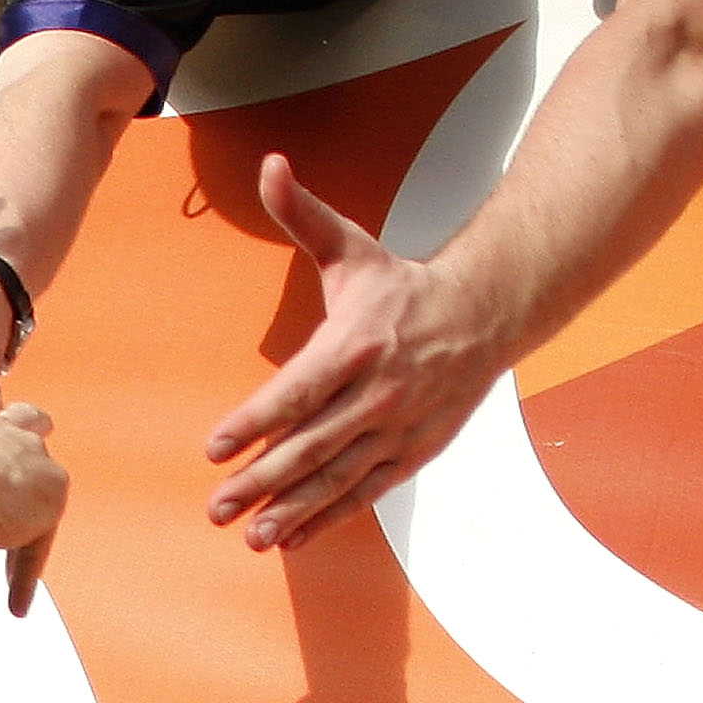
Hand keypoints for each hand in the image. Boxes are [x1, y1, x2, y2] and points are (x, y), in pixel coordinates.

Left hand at [203, 155, 505, 551]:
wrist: (487, 313)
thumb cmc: (403, 285)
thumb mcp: (351, 247)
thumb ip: (302, 213)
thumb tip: (270, 164)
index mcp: (354, 345)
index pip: (294, 392)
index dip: (253, 422)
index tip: (215, 447)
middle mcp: (377, 393)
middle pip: (310, 445)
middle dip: (260, 481)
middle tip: (216, 507)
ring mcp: (397, 428)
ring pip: (338, 477)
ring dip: (292, 510)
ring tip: (252, 535)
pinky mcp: (413, 452)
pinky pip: (367, 491)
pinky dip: (330, 517)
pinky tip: (293, 537)